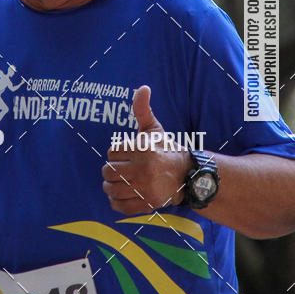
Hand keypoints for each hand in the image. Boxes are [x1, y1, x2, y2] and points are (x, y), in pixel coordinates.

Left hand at [101, 85, 188, 213]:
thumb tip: (143, 88)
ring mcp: (145, 188)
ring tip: (118, 182)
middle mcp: (144, 169)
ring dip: (110, 186)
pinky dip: (116, 202)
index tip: (127, 154)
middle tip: (120, 169)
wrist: (187, 175)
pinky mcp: (146, 204)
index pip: (112, 151)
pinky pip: (119, 206)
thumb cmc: (165, 149)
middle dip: (111, 169)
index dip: (117, 152)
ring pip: (110, 188)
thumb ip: (143, 110)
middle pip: (108, 170)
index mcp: (143, 149)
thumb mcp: (154, 129)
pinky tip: (122, 194)